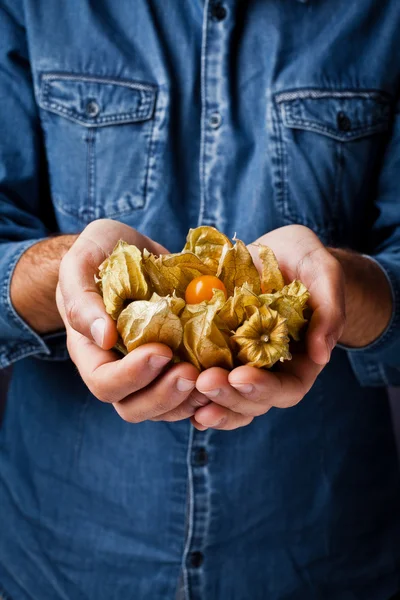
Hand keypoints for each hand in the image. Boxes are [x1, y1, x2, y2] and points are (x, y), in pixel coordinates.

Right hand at [57, 219, 208, 422]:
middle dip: (164, 395)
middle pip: (135, 407)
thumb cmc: (99, 254)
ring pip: (166, 408)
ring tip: (211, 377)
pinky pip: (191, 392)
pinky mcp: (178, 363)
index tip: (160, 350)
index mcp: (93, 353)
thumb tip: (103, 336)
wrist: (128, 251)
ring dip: (189, 399)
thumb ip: (82, 299)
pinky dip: (208, 390)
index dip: (131, 376)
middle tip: (191, 373)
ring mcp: (151, 371)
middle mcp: (120, 370)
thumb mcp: (81, 264)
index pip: (105, 383)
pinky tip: (224, 374)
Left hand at [191, 225, 345, 430]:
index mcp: (298, 360)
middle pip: (252, 401)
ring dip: (207, 402)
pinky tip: (171, 389)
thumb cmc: (302, 261)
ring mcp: (239, 364)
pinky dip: (189, 392)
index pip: (287, 388)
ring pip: (226, 399)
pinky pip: (202, 381)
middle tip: (204, 382)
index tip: (240, 376)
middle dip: (229, 396)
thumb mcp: (322, 272)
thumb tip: (322, 353)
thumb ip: (329, 308)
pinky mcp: (214, 352)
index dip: (264, 388)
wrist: (272, 253)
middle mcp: (268, 370)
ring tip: (186, 392)